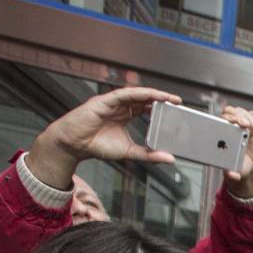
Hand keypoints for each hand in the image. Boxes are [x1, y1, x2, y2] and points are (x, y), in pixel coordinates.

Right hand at [27, 86, 183, 188]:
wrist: (74, 145)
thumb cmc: (97, 145)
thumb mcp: (129, 151)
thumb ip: (149, 154)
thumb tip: (170, 158)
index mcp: (125, 115)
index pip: (147, 108)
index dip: (161, 107)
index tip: (177, 109)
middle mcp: (120, 106)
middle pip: (144, 99)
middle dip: (161, 99)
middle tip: (177, 102)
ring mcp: (112, 102)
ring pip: (135, 94)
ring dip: (152, 94)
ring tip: (167, 97)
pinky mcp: (103, 101)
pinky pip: (123, 94)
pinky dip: (137, 94)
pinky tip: (149, 95)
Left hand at [219, 104, 252, 195]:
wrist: (247, 165)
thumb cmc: (237, 166)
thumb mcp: (234, 170)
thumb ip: (231, 173)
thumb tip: (231, 174)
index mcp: (221, 135)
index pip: (219, 121)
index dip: (226, 120)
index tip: (234, 124)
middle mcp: (229, 127)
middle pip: (230, 113)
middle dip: (237, 115)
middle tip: (245, 124)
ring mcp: (240, 125)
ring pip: (242, 113)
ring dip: (249, 117)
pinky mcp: (250, 125)